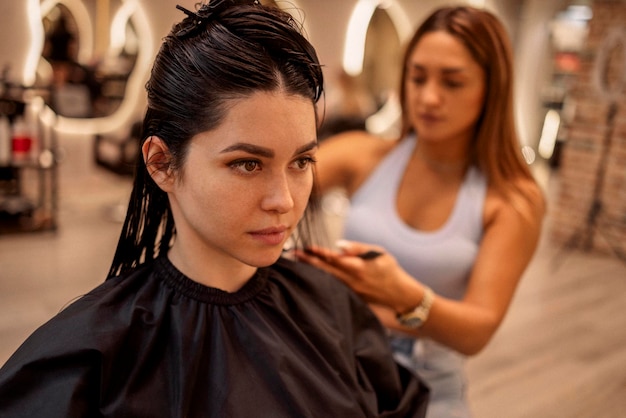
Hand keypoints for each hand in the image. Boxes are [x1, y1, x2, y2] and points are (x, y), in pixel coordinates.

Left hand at [295, 240, 414, 309]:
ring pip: (326, 279)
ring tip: (298, 263)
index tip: (306, 247)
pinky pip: (332, 287)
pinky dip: (321, 280)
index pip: (333, 258)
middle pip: (325, 269)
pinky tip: (311, 277)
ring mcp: (350, 290)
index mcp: (358, 267)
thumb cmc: (390, 270)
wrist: (400, 296)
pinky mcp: (351, 297)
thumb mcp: (378, 253)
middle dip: (308, 261)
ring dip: (312, 271)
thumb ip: (357, 248)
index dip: (318, 252)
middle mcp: (351, 280)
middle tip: (292, 254)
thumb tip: (338, 245)